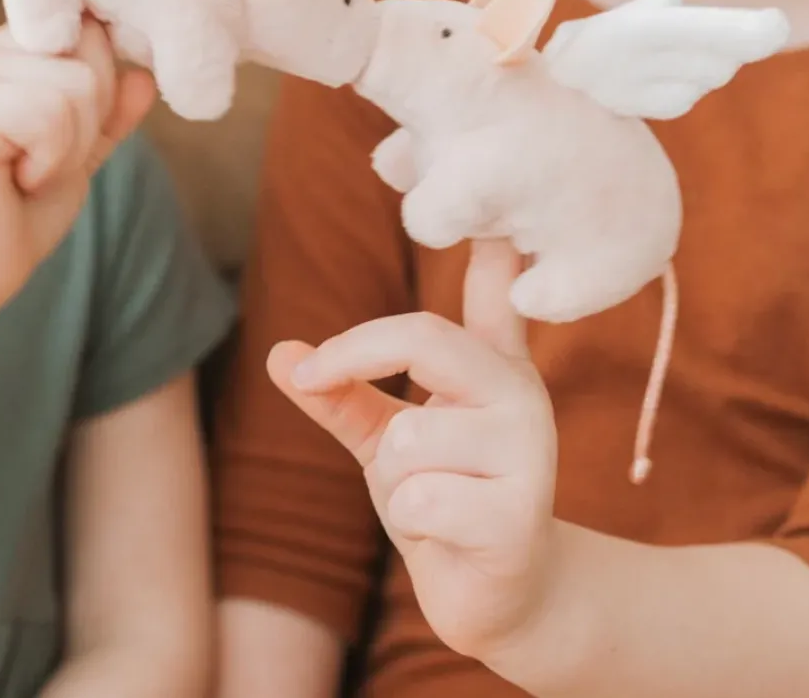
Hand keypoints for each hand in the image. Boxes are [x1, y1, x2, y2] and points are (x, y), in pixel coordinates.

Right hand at [0, 16, 155, 319]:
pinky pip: (51, 113)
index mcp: (3, 49)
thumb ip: (110, 110)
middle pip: (91, 49)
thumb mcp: (80, 150)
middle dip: (89, 118)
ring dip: (70, 146)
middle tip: (39, 161)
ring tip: (26, 171)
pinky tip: (14, 179)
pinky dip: (51, 158)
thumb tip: (145, 76)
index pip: (93, 28)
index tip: (58, 138)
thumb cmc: (18, 211)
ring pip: (78, 83)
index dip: (102, 90)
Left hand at [266, 239, 559, 664]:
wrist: (501, 602)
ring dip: (393, 480)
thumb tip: (278, 354)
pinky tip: (448, 537)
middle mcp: (521, 394)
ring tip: (431, 500)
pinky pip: (420, 499)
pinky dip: (413, 524)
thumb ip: (341, 392)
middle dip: (354, 360)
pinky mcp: (521, 517)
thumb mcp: (386, 439)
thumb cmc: (443, 501)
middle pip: (422, 337)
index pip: (496, 286)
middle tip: (321, 389)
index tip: (486, 207)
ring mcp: (530, 455)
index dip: (488, 243)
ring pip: (407, 437)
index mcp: (492, 365)